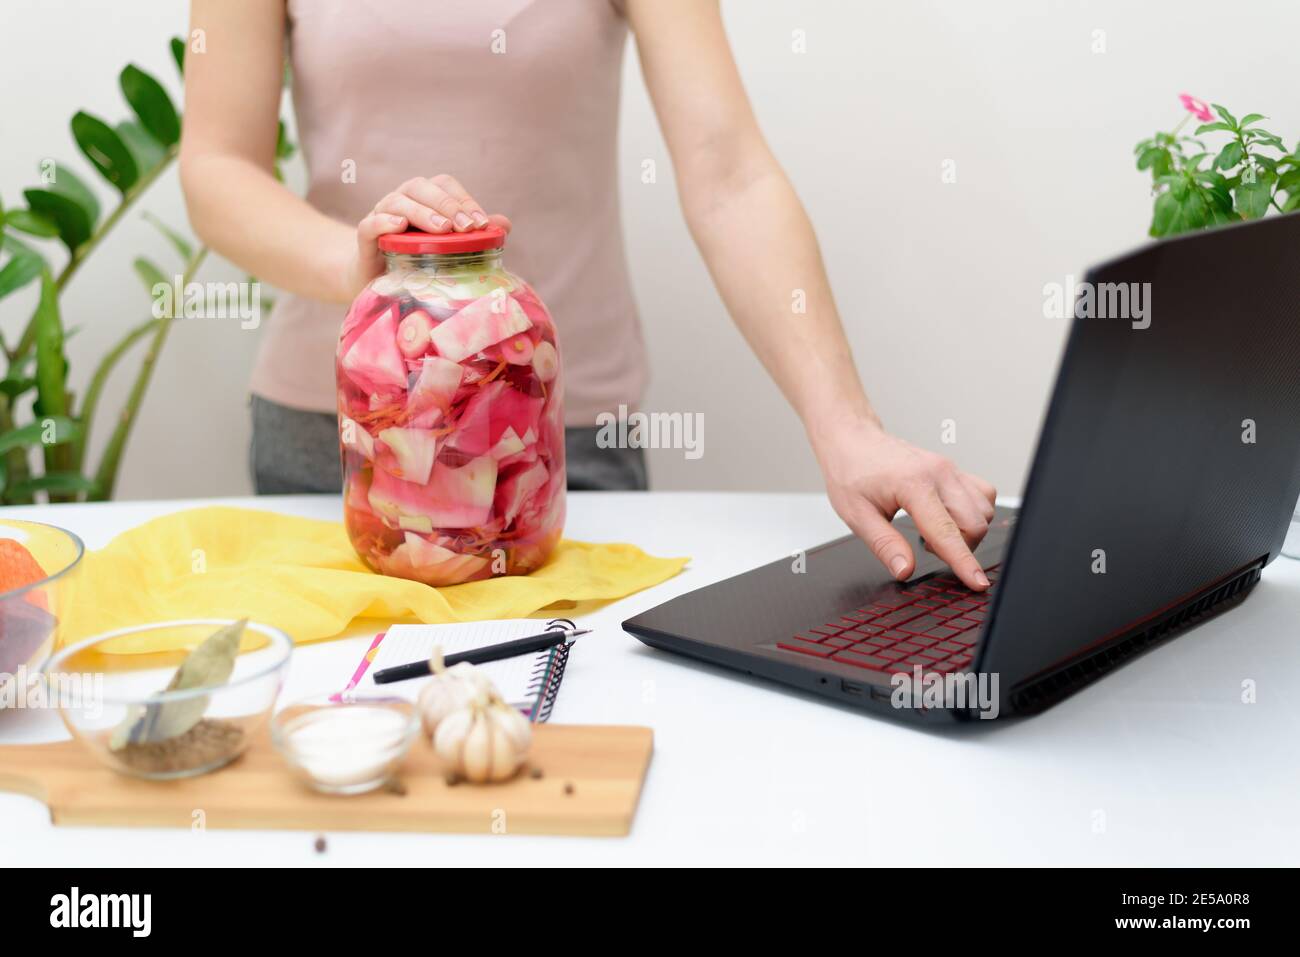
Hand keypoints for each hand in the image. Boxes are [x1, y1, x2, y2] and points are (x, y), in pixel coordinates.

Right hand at [345, 174, 512, 297]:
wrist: (375, 278)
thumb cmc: (414, 258)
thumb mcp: (445, 246)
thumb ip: (472, 233)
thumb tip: (505, 224)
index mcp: (423, 198)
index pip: (445, 186)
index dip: (464, 200)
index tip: (482, 223)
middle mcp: (402, 199)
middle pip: (422, 188)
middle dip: (447, 205)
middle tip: (466, 227)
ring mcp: (381, 214)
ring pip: (398, 202)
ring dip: (422, 212)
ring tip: (442, 229)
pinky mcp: (365, 236)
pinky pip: (370, 223)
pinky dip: (384, 222)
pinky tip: (399, 226)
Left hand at [814, 418, 996, 590]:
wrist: (853, 439)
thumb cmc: (851, 472)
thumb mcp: (857, 515)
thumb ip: (884, 545)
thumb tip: (904, 570)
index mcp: (914, 484)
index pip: (947, 532)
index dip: (964, 562)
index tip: (978, 583)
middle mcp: (939, 473)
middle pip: (975, 523)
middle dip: (961, 547)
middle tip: (927, 548)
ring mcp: (950, 469)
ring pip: (984, 509)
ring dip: (966, 531)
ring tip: (932, 532)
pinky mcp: (954, 469)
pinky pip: (982, 495)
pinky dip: (972, 513)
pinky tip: (946, 518)